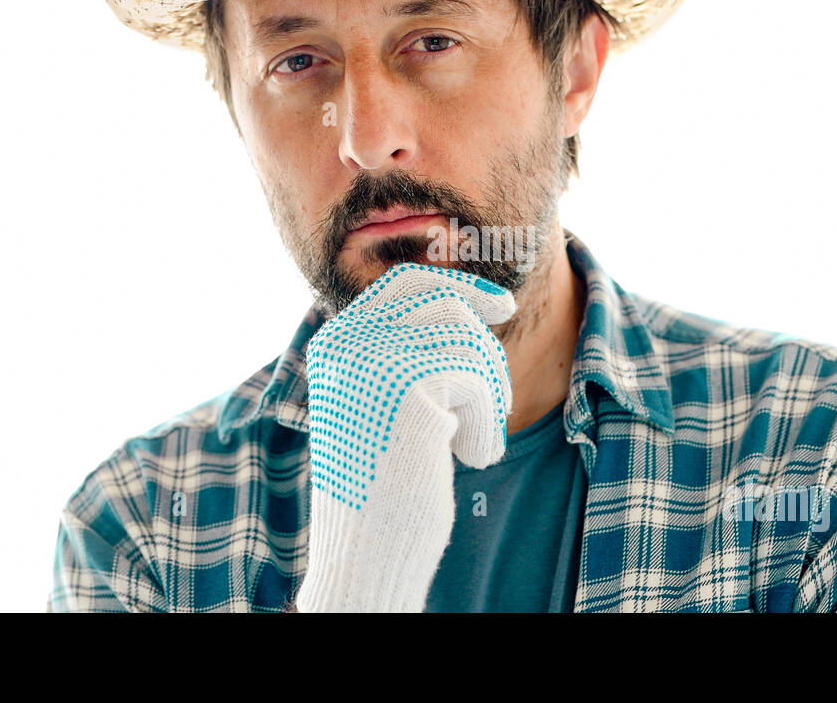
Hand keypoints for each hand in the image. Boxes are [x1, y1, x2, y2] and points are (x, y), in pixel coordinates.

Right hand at [294, 262, 516, 611]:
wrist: (363, 553)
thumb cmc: (382, 485)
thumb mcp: (381, 403)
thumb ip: (402, 354)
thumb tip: (464, 304)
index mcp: (334, 343)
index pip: (404, 283)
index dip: (458, 286)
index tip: (499, 306)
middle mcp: (347, 344)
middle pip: (444, 303)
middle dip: (484, 336)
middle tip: (502, 373)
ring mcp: (376, 363)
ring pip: (470, 344)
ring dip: (489, 393)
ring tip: (473, 442)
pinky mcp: (411, 393)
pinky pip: (481, 384)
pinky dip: (489, 426)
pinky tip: (471, 460)